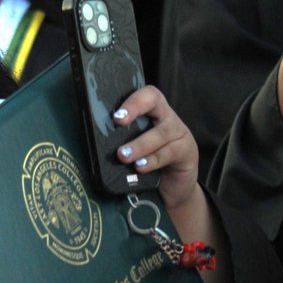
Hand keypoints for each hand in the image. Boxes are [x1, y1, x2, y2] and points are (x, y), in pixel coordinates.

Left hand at [112, 86, 200, 214]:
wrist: (174, 188)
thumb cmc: (148, 164)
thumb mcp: (134, 148)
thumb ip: (121, 140)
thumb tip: (95, 142)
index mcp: (152, 112)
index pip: (145, 94)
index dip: (132, 101)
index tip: (116, 115)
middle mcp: (166, 117)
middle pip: (154, 102)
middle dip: (134, 108)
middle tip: (117, 122)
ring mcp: (179, 133)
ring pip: (160, 132)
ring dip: (140, 144)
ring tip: (123, 155)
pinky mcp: (187, 151)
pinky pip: (170, 152)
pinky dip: (153, 160)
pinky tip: (140, 166)